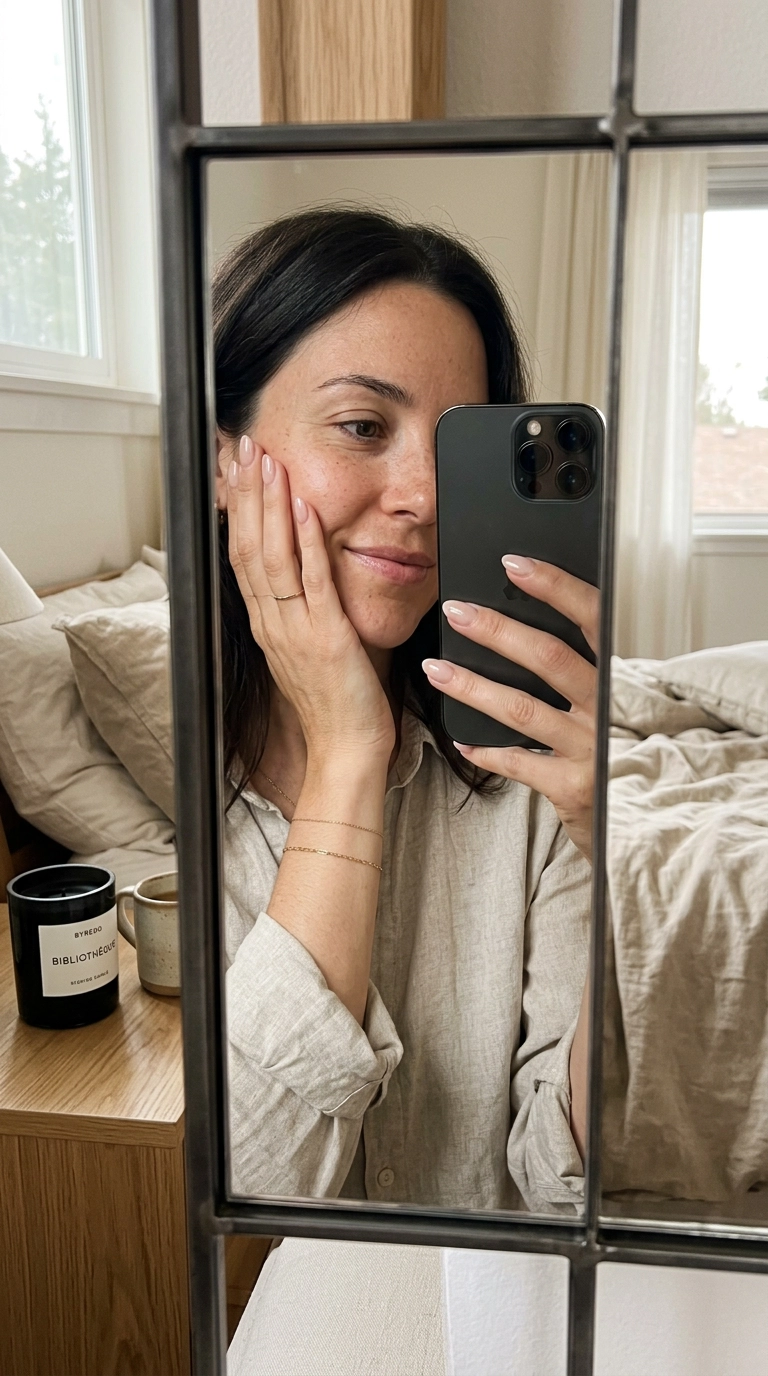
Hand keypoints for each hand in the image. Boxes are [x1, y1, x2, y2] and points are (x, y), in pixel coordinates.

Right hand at [226, 436, 394, 762]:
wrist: (345, 752)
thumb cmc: (336, 705)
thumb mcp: (311, 648)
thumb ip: (304, 610)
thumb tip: (307, 573)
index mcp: (269, 624)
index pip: (243, 554)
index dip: (238, 508)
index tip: (239, 469)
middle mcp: (273, 622)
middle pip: (248, 546)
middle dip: (246, 492)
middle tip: (246, 446)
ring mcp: (296, 630)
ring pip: (272, 557)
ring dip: (270, 505)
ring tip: (268, 462)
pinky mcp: (327, 638)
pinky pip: (312, 584)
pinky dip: (307, 543)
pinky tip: (306, 508)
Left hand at [422, 556, 597, 858]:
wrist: (648, 820)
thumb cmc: (622, 751)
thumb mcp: (616, 703)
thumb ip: (585, 669)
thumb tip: (527, 624)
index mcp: (621, 676)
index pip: (592, 618)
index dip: (554, 588)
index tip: (514, 564)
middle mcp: (610, 708)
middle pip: (550, 657)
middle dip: (497, 631)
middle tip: (456, 611)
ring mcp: (593, 749)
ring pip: (523, 709)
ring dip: (473, 686)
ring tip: (435, 668)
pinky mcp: (574, 786)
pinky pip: (519, 762)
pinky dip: (486, 751)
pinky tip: (460, 741)